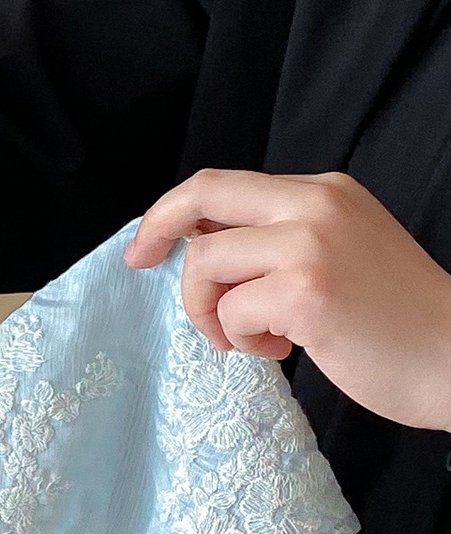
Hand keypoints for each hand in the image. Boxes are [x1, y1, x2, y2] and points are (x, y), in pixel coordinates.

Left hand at [126, 168, 450, 429]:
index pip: (223, 185)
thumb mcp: (337, 252)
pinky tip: (283, 349)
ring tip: (251, 337)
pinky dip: (242, 339)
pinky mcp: (307, 291)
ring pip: (205, 262)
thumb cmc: (393, 320)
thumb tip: (196, 241)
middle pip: (202, 195)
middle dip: (156, 230)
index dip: (172, 212)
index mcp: (323, 191)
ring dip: (208, 310)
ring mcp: (312, 245)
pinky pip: (230, 312)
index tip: (146, 245)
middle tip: (139, 265)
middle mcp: (317, 205)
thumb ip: (276, 238)